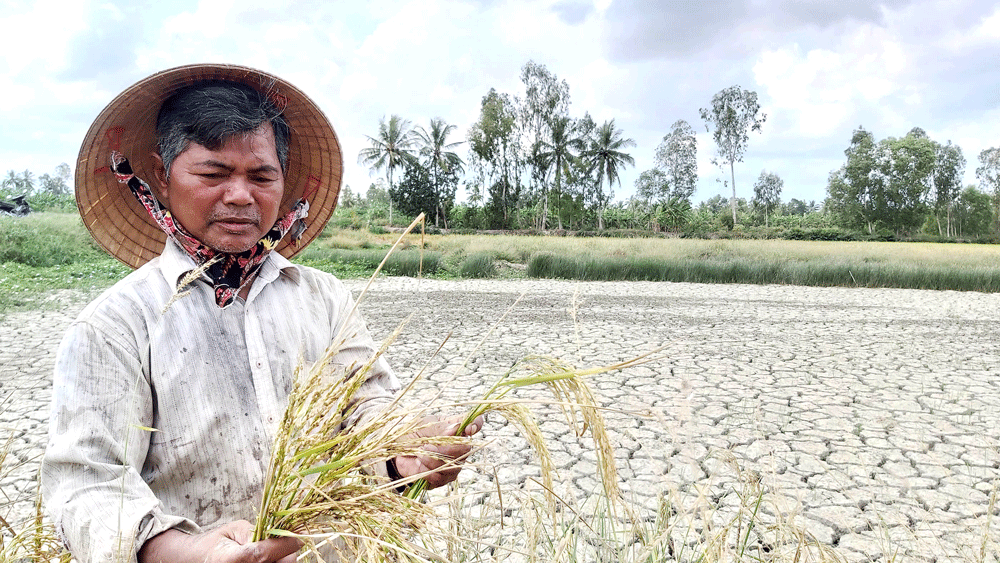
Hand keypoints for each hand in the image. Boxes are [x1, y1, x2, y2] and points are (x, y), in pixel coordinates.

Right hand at [139, 521, 300, 562]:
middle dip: (285, 555)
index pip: (264, 553)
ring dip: (280, 562)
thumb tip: (283, 535)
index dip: (285, 545)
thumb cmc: (214, 544)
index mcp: (231, 559)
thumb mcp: (234, 529)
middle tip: (284, 546)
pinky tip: (268, 560)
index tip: (298, 538)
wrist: (193, 560)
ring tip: (271, 554)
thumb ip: (258, 532)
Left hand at [392, 415, 483, 489]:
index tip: (469, 428)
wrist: (396, 454)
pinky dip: (426, 470)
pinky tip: (419, 463)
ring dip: (432, 460)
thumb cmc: (412, 435)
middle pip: (465, 448)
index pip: (475, 423)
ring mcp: (454, 463)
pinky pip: (440, 477)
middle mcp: (459, 446)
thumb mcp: (422, 426)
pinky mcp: (444, 478)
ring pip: (452, 465)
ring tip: (419, 453)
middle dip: (446, 448)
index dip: (476, 425)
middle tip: (426, 446)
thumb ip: (438, 428)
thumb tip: (455, 428)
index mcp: (455, 428)